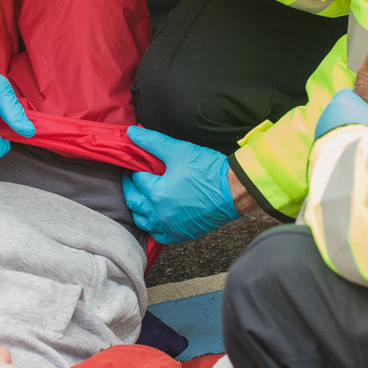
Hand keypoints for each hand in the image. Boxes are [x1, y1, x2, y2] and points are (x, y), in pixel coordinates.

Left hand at [123, 127, 239, 243]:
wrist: (236, 190)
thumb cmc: (208, 170)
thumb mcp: (178, 150)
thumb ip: (152, 141)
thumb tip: (132, 132)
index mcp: (156, 194)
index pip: (136, 180)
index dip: (134, 169)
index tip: (136, 164)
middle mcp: (159, 214)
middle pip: (134, 202)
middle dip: (131, 188)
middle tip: (134, 178)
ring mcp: (170, 227)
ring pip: (143, 221)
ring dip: (139, 209)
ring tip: (142, 197)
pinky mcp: (182, 234)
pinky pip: (160, 235)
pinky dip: (154, 227)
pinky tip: (155, 218)